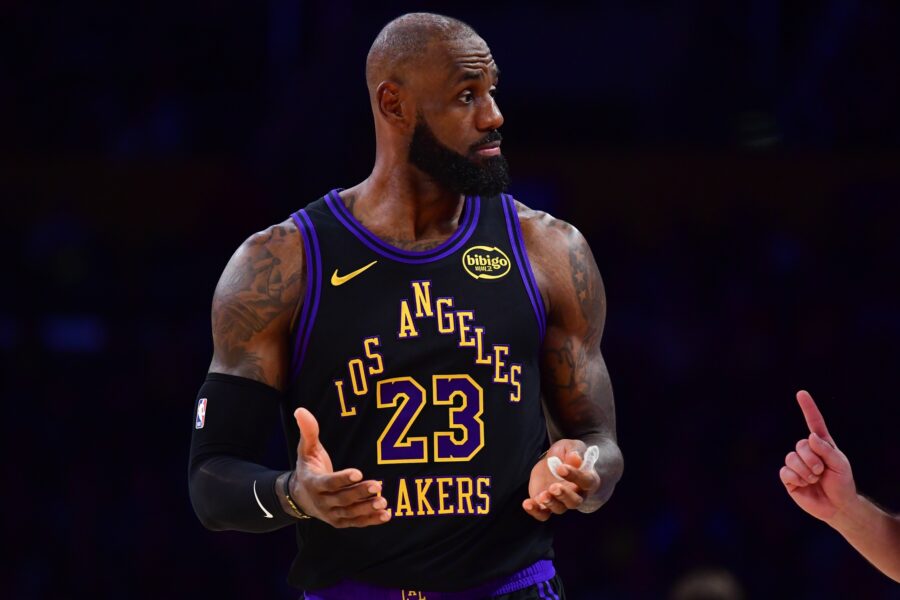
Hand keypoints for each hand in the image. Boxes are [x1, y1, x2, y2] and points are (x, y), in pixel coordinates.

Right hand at [288, 407, 390, 527]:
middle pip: (342, 499)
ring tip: (384, 502)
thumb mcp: (306, 450)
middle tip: (377, 485)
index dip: (342, 479)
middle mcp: (321, 502)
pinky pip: (356, 523)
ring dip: (367, 509)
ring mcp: (331, 514)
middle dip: (359, 493)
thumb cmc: (308, 467)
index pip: (328, 483)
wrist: (300, 496)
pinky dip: (370, 520)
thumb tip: (301, 410)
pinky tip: (386, 515)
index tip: (358, 472)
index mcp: (313, 483)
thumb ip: (308, 431)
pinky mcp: (340, 521)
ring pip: (350, 514)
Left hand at [522, 439, 600, 520]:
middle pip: (574, 501)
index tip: (561, 468)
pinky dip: (535, 511)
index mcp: (587, 480)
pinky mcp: (546, 504)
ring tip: (542, 496)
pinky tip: (527, 503)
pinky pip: (542, 513)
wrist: (555, 461)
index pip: (585, 481)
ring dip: (550, 503)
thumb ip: (574, 451)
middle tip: (553, 487)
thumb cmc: (568, 454)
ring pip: (558, 509)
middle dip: (564, 495)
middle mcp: (576, 494)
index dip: (575, 476)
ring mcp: (561, 501)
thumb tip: (575, 459)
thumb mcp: (572, 446)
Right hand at [779, 390, 856, 522]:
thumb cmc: (842, 483)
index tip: (801, 394)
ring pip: (791, 458)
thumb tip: (810, 437)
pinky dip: (796, 478)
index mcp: (821, 445)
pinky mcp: (789, 478)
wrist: (837, 506)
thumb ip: (826, 450)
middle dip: (812, 459)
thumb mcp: (840, 464)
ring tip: (814, 479)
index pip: (814, 423)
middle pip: (801, 445)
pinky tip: (803, 484)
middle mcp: (807, 452)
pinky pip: (785, 471)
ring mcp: (797, 464)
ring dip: (805, 470)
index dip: (808, 408)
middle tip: (822, 471)